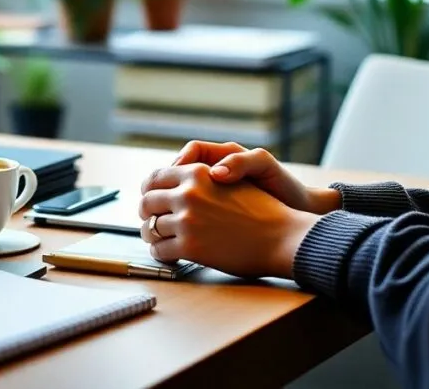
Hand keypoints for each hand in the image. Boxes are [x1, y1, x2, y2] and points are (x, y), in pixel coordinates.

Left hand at [139, 164, 319, 278]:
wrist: (281, 236)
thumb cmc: (260, 211)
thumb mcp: (230, 181)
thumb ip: (202, 179)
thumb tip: (174, 184)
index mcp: (196, 173)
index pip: (155, 178)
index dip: (148, 190)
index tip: (150, 200)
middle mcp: (188, 194)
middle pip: (147, 202)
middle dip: (146, 213)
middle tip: (151, 221)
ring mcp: (187, 221)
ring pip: (151, 228)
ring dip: (152, 235)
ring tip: (158, 239)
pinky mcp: (189, 246)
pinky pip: (160, 250)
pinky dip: (160, 253)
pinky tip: (169, 254)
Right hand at [173, 141, 341, 214]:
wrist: (300, 214)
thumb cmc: (285, 188)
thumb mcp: (265, 168)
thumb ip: (241, 162)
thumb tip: (215, 172)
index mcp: (224, 157)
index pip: (192, 152)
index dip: (178, 162)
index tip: (173, 176)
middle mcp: (216, 174)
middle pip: (180, 173)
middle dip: (165, 183)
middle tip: (156, 196)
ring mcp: (215, 195)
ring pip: (181, 194)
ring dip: (169, 202)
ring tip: (162, 214)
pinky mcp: (217, 214)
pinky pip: (191, 212)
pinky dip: (182, 219)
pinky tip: (179, 229)